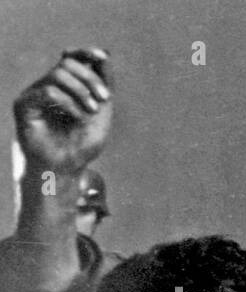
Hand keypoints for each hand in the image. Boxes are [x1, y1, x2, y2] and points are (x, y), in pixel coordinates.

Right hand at [13, 49, 111, 174]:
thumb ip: (104, 85)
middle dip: (91, 78)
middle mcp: (48, 86)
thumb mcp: (102, 112)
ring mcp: (35, 94)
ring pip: (58, 74)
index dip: (86, 52)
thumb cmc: (83, 143)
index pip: (71, 58)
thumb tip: (104, 55)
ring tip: (92, 111)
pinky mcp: (24, 105)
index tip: (102, 56)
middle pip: (68, 63)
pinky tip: (78, 118)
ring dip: (82, 91)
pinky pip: (48, 91)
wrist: (68, 167)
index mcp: (66, 86)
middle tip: (104, 98)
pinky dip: (69, 103)